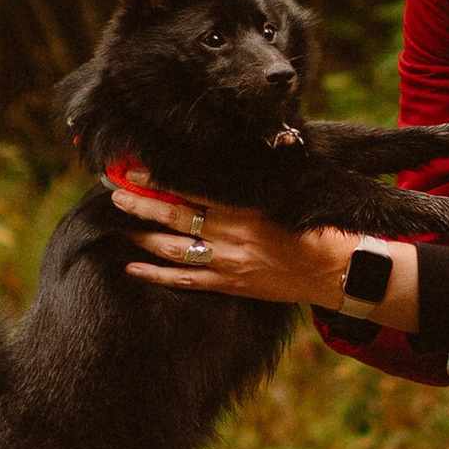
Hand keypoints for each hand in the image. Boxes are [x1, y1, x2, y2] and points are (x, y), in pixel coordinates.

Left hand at [110, 182, 349, 309]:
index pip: (193, 188)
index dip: (160, 180)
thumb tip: (220, 162)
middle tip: (115, 194)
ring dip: (143, 235)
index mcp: (247, 206)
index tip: (134, 170)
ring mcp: (229, 262)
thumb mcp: (283, 196)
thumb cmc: (311, 226)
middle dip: (142, 204)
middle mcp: (233, 233)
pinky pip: (185, 281)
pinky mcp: (230, 285)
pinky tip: (132, 267)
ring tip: (121, 224)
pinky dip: (156, 275)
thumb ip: (251, 183)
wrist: (333, 270)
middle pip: (176, 215)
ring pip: (174, 248)